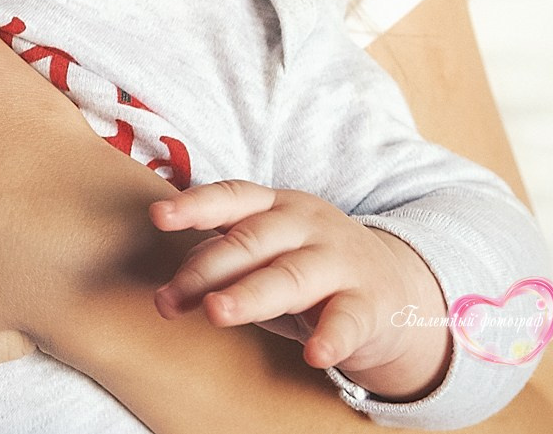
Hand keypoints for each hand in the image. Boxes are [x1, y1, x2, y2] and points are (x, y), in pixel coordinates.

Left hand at [151, 180, 450, 399]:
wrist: (394, 289)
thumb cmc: (306, 269)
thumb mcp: (265, 255)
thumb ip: (220, 263)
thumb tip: (171, 291)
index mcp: (274, 206)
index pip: (232, 196)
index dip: (195, 205)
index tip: (158, 216)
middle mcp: (306, 226)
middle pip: (250, 242)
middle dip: (207, 269)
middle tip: (169, 298)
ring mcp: (340, 262)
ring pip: (290, 277)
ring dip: (251, 294)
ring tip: (218, 312)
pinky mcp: (368, 304)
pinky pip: (347, 320)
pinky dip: (331, 337)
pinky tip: (314, 354)